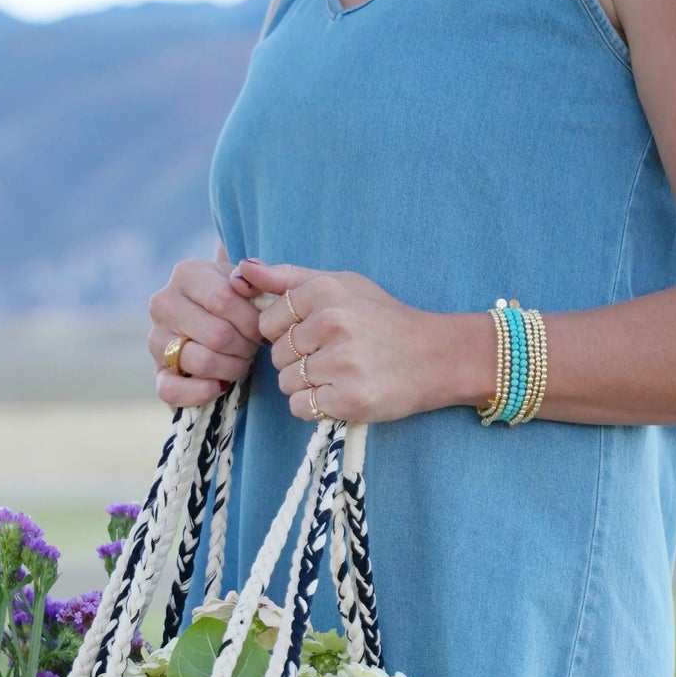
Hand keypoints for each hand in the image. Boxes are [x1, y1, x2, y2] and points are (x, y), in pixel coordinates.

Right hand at [148, 257, 262, 406]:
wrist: (220, 328)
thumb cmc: (240, 305)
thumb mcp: (251, 284)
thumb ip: (257, 276)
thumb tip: (242, 278)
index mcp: (186, 274)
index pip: (223, 300)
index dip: (252, 322)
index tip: (262, 328)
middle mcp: (164, 304)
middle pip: (217, 335)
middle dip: (245, 347)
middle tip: (252, 347)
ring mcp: (156, 339)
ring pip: (202, 362)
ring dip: (232, 369)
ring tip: (240, 362)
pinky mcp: (157, 373)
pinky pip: (173, 391)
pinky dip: (203, 392)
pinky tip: (221, 385)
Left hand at [230, 258, 486, 421]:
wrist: (436, 356)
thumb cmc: (383, 320)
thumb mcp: (340, 285)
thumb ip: (287, 277)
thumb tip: (240, 269)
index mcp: (325, 291)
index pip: (267, 322)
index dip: (285, 334)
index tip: (314, 336)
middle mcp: (332, 323)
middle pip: (276, 355)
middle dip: (297, 360)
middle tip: (333, 357)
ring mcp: (342, 362)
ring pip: (286, 383)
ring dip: (306, 386)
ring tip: (339, 375)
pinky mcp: (349, 399)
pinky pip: (301, 408)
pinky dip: (315, 406)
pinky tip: (340, 394)